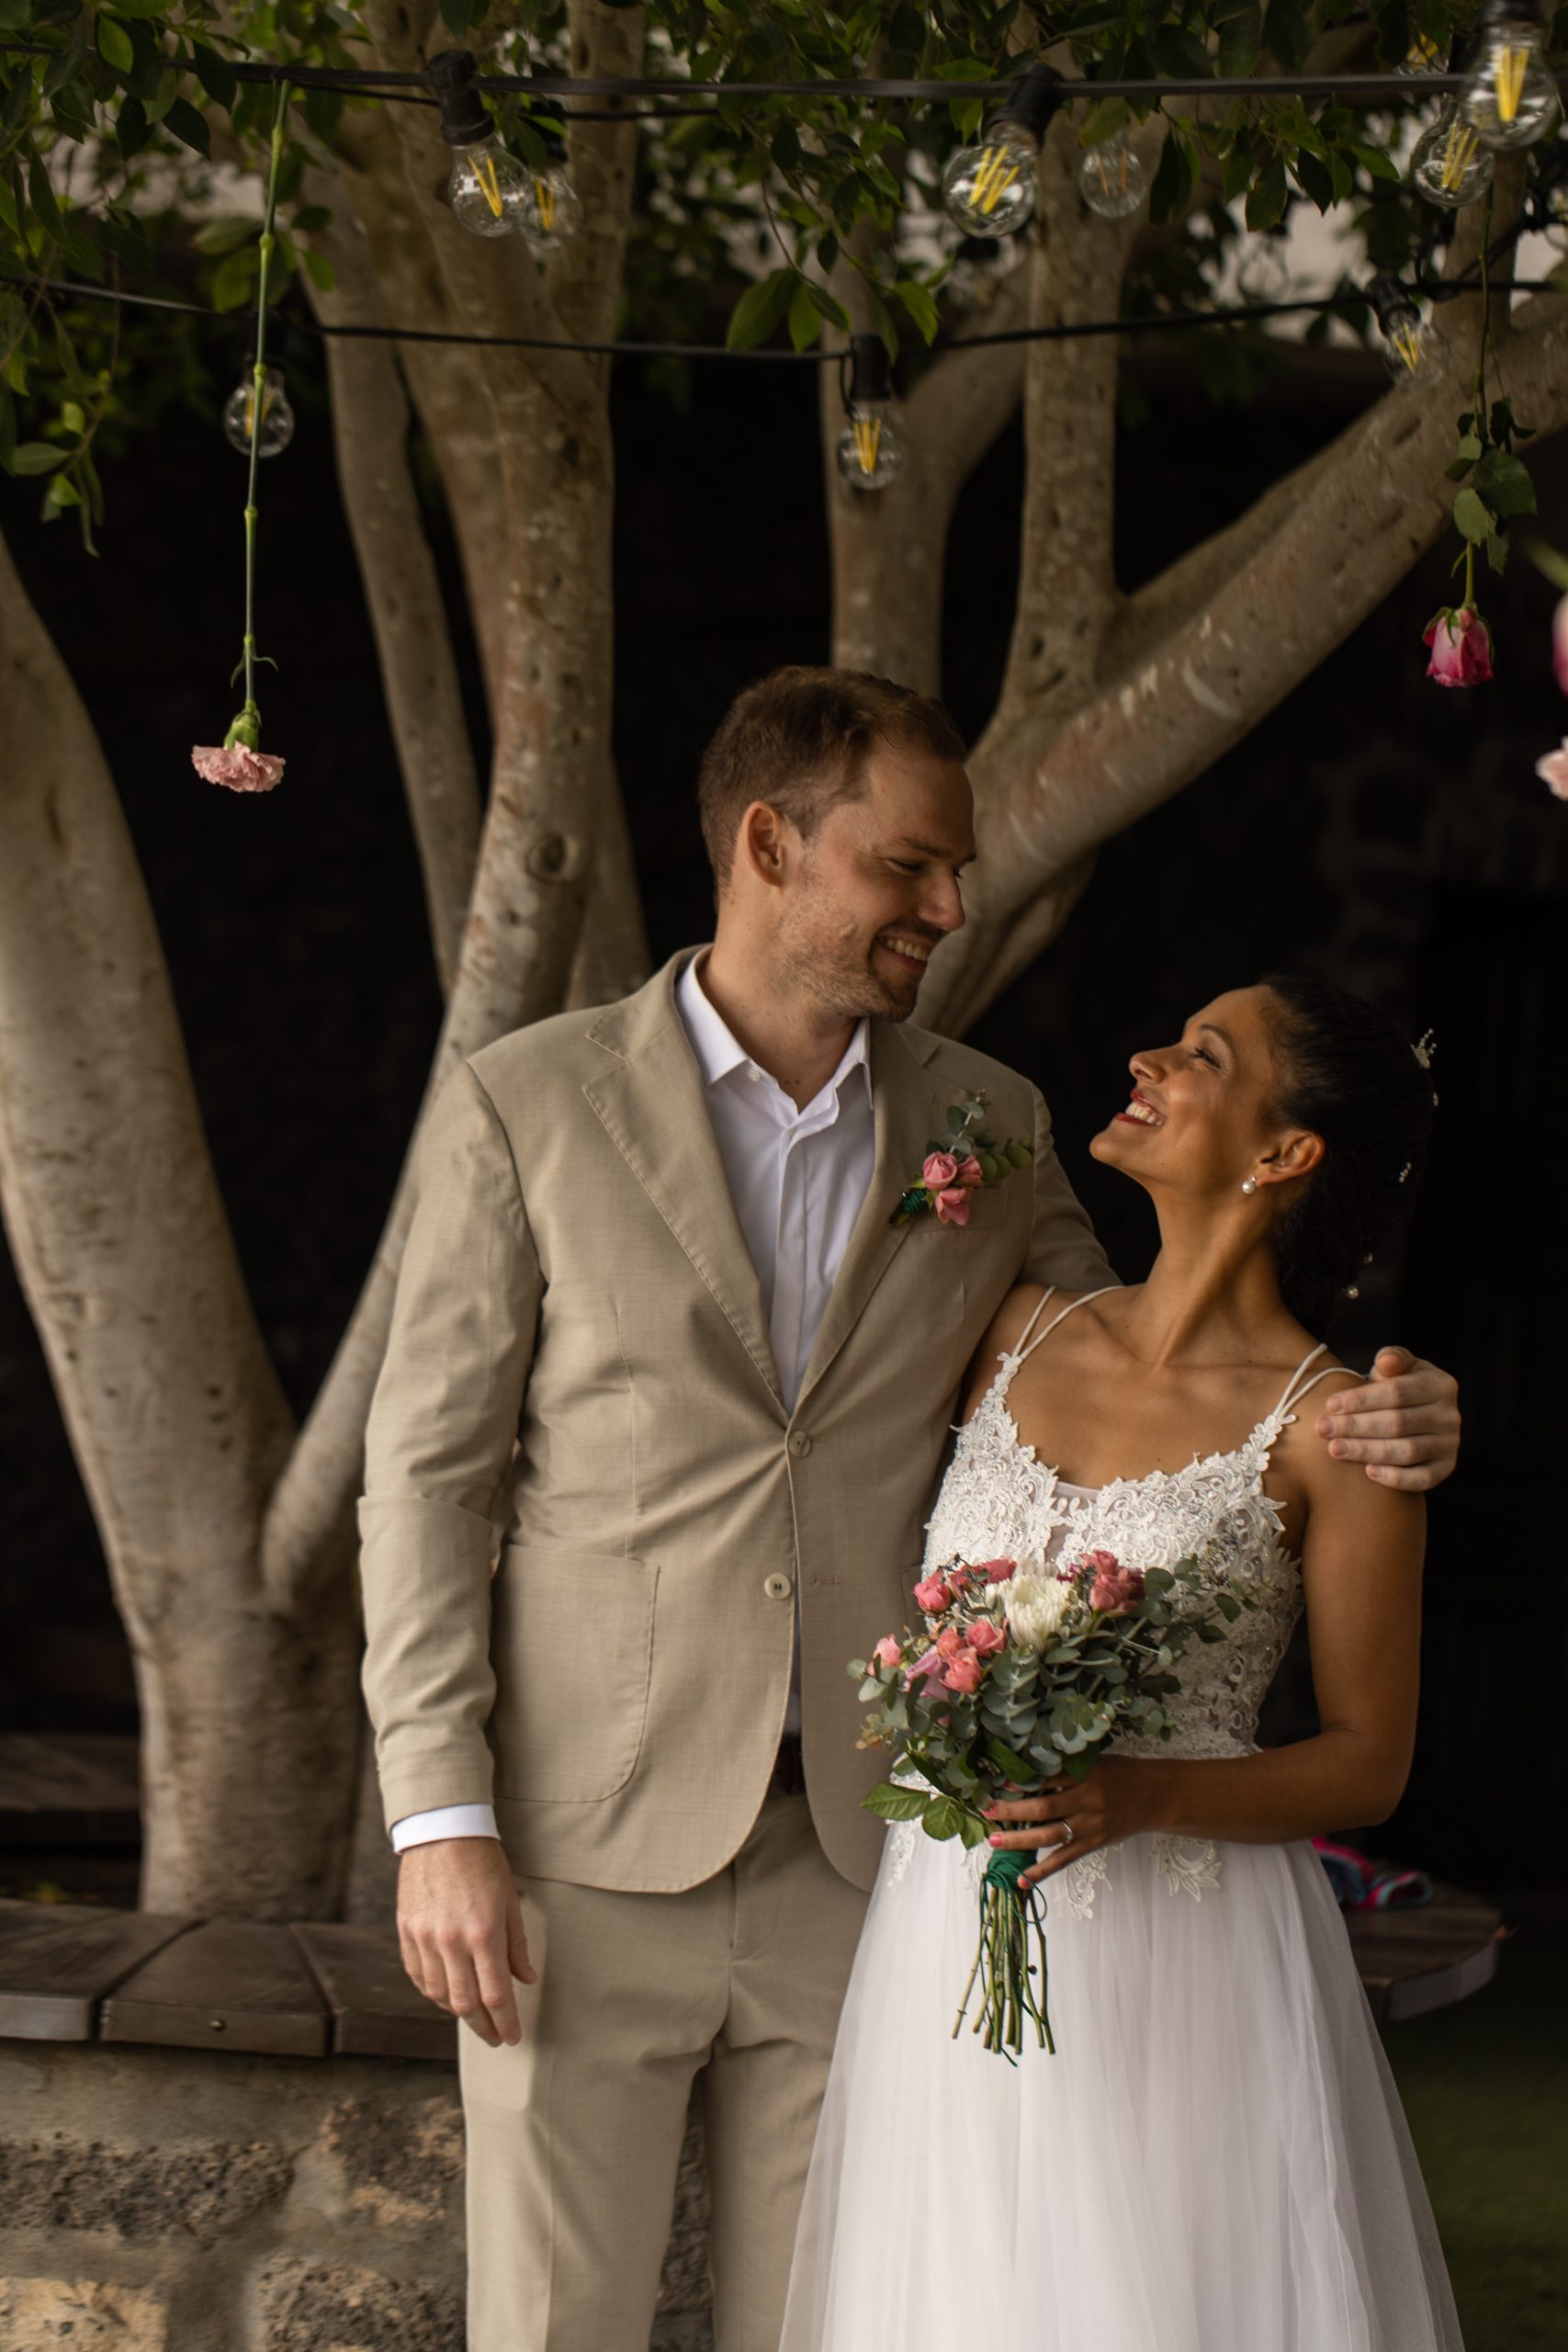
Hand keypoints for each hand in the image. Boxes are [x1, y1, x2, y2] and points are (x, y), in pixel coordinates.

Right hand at [397, 1837, 536, 2047]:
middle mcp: (451, 1941)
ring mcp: (424, 1938)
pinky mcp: (406, 1932)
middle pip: (466, 2004)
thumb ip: (516, 1945)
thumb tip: (526, 1980)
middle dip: (483, 2027)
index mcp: (483, 1934)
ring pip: (439, 1994)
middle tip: (495, 2038)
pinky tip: (445, 1995)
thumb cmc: (483, 1863)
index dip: (506, 2023)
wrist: (442, 1832)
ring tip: (473, 2016)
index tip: (513, 2038)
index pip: (496, 1996)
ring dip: (457, 2011)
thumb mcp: (510, 1901)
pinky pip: (418, 1976)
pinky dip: (432, 1992)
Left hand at [982, 1757, 1158, 1893]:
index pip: (1048, 1778)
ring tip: (994, 1842)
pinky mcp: (1094, 1844)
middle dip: (1012, 1811)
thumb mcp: (1095, 1760)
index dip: (1022, 1781)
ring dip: (1020, 1841)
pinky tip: (1022, 1880)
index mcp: (1086, 1774)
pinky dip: (1043, 1872)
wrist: (1155, 1796)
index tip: (997, 1782)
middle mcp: (1087, 1800)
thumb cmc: (1121, 1772)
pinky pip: (1065, 1860)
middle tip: (986, 1811)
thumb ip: (1066, 1764)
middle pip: (1044, 1808)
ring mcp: (1091, 1826)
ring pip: (1050, 1836)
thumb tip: (1026, 1765)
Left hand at [1316, 1346, 1460, 1492]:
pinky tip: (1368, 1472)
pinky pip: (1423, 1479)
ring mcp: (1451, 1444)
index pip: (1396, 1393)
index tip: (1330, 1405)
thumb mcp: (1397, 1366)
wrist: (1417, 1413)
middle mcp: (1450, 1415)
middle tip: (1323, 1429)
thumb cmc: (1399, 1386)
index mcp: (1440, 1384)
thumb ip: (1391, 1359)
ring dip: (1367, 1451)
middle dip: (1356, 1427)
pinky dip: (1396, 1478)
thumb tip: (1385, 1361)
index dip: (1361, 1400)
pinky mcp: (1446, 1468)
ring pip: (1407, 1452)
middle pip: (1398, 1423)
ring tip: (1335, 1449)